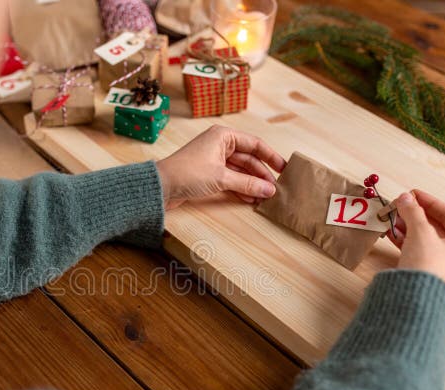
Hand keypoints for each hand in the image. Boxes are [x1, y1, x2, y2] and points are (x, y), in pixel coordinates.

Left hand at [156, 125, 285, 209]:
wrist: (160, 187)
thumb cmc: (187, 173)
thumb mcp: (221, 178)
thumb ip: (247, 184)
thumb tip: (269, 190)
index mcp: (223, 136)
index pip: (254, 144)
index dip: (271, 157)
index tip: (284, 169)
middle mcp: (219, 145)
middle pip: (248, 159)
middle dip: (261, 175)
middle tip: (274, 189)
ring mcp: (213, 160)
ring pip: (239, 171)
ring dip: (251, 183)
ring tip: (264, 197)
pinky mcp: (208, 174)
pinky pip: (230, 179)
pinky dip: (240, 188)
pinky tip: (250, 198)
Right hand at [388, 189, 444, 290]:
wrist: (416, 302)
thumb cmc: (427, 267)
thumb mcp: (420, 232)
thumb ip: (412, 212)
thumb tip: (405, 198)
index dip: (428, 201)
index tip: (412, 194)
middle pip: (439, 228)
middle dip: (416, 216)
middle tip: (400, 207)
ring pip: (429, 242)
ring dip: (410, 229)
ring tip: (393, 220)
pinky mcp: (435, 278)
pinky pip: (423, 254)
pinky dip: (410, 243)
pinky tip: (394, 234)